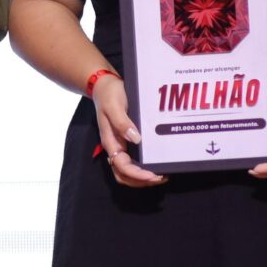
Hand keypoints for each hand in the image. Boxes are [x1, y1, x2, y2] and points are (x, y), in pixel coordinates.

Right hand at [92, 73, 166, 187]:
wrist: (105, 85)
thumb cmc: (109, 94)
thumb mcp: (114, 105)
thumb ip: (122, 122)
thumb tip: (136, 139)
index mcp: (111, 141)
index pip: (121, 166)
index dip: (137, 174)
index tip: (153, 175)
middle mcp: (115, 147)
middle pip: (123, 175)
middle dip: (141, 181)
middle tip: (161, 177)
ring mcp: (120, 145)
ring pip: (128, 172)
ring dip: (143, 178)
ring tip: (160, 175)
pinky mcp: (126, 142)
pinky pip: (133, 162)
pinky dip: (143, 168)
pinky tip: (156, 163)